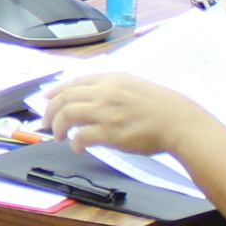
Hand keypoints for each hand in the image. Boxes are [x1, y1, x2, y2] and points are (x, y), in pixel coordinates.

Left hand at [44, 73, 204, 160]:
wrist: (179, 122)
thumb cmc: (163, 107)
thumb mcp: (136, 86)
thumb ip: (114, 89)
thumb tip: (94, 98)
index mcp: (112, 79)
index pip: (75, 82)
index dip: (57, 91)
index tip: (47, 98)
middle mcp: (105, 92)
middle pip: (65, 98)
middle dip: (50, 111)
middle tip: (45, 122)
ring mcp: (106, 112)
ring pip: (67, 115)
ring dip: (58, 127)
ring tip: (58, 136)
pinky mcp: (109, 133)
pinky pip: (81, 136)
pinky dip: (75, 142)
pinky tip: (77, 146)